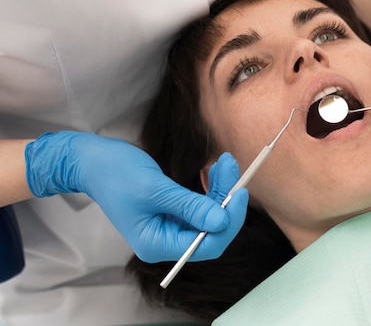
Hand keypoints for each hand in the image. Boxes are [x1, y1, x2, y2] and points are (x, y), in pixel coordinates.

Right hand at [24, 132, 247, 261]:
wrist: (93, 161)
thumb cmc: (116, 173)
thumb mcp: (155, 189)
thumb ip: (189, 206)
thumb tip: (221, 221)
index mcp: (156, 244)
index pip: (205, 246)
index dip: (227, 222)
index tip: (240, 193)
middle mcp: (165, 241)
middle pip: (211, 232)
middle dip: (226, 202)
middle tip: (232, 168)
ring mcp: (170, 227)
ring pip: (209, 216)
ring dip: (222, 190)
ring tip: (225, 161)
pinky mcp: (174, 213)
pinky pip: (202, 206)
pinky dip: (212, 189)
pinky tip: (217, 169)